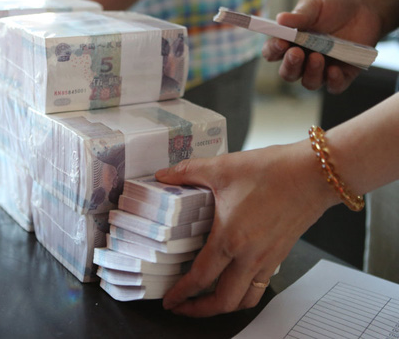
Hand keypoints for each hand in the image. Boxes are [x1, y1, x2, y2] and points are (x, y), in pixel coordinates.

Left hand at [155, 143, 336, 316]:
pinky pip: (260, 286)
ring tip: (206, 302)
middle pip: (223, 301)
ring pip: (245, 299)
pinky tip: (234, 280)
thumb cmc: (274, 171)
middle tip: (182, 308)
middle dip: (198, 311)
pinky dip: (244, 292)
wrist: (315, 173)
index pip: (200, 278)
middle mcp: (250, 256)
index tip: (169, 300)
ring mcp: (268, 259)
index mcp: (231, 238)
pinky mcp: (280, 254)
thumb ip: (187, 172)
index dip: (181, 293)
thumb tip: (164, 175)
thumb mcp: (222, 168)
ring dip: (223, 306)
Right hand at [262, 0, 382, 93]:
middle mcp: (302, 60)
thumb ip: (300, 14)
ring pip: (309, 82)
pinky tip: (334, 70)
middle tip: (295, 53)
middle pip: (288, 73)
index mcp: (290, 43)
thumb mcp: (315, 5)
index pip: (273, 53)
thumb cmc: (334, 6)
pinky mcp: (342, 75)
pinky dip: (333, 81)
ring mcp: (322, 69)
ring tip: (317, 57)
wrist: (365, 8)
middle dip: (290, 65)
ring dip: (310, 73)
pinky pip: (334, 86)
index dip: (273, 50)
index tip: (280, 42)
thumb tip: (280, 19)